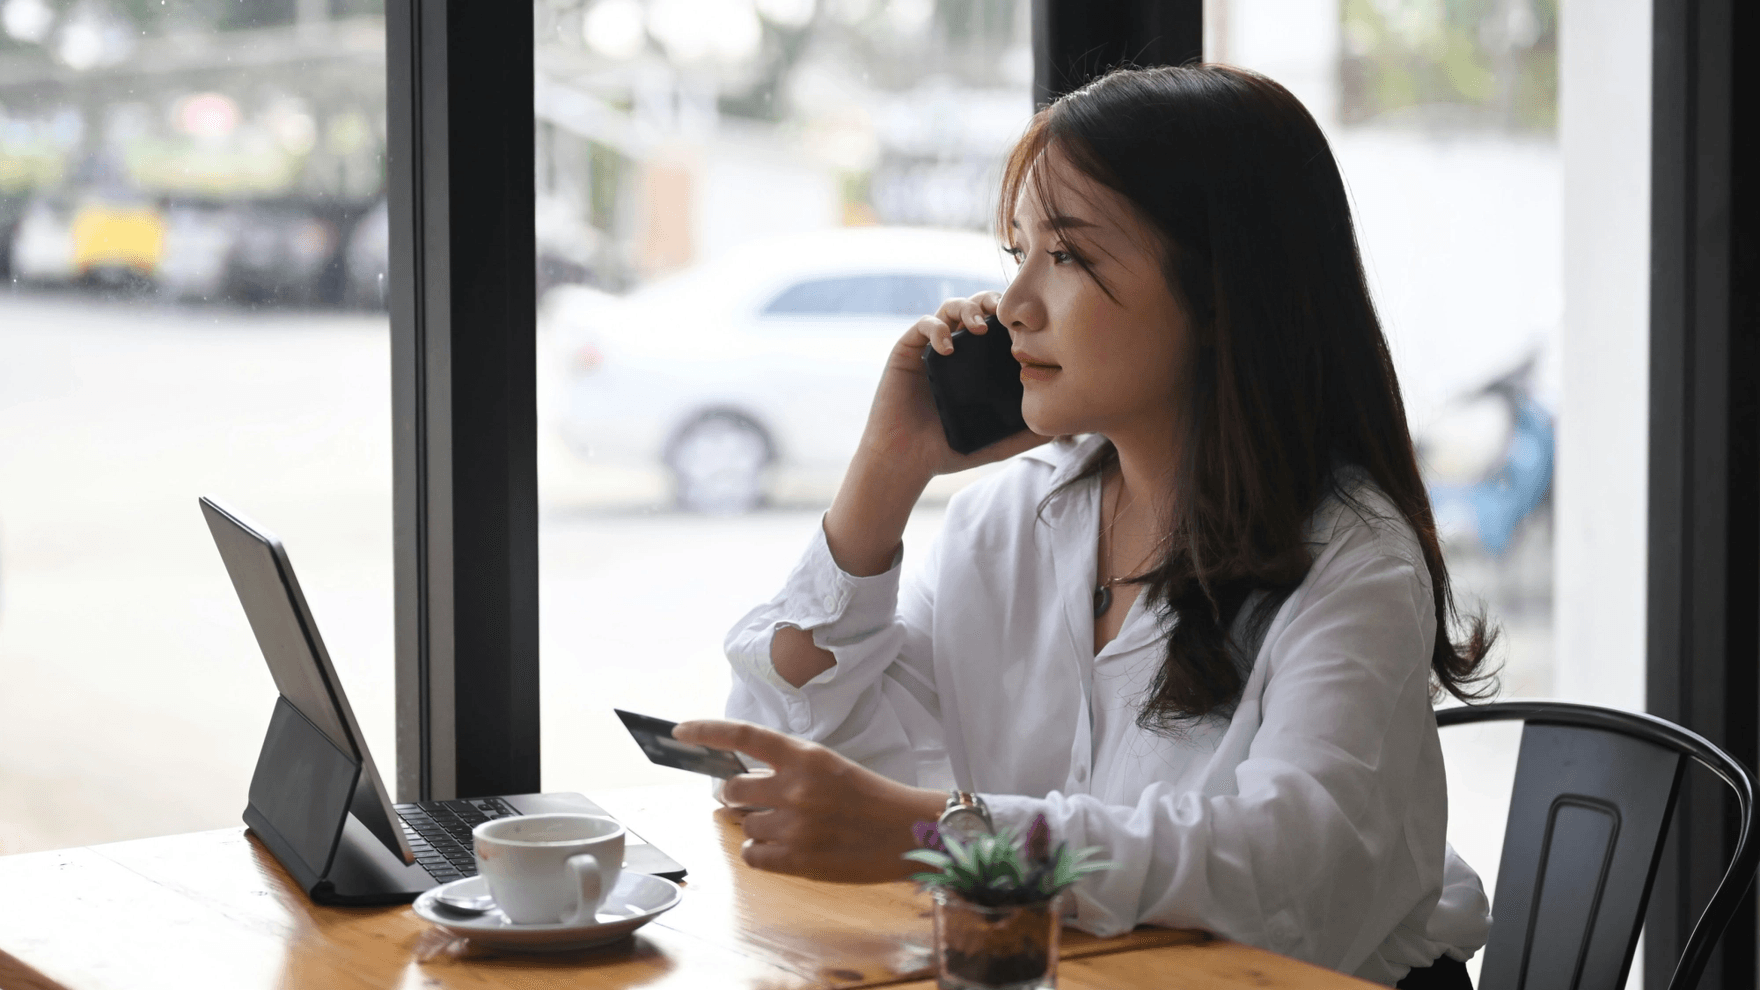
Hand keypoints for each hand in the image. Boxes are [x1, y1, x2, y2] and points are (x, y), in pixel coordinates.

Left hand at [673, 719, 944, 883]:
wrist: (907, 832)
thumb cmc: (871, 798)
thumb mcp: (830, 767)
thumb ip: (789, 769)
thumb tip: (742, 783)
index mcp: (806, 756)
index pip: (743, 736)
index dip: (706, 732)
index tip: (680, 732)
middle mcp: (795, 787)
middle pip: (732, 788)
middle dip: (737, 795)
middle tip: (755, 800)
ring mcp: (795, 825)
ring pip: (746, 825)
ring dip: (759, 826)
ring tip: (792, 827)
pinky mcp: (798, 859)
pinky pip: (753, 855)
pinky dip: (763, 853)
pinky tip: (787, 848)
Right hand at [861, 290, 1046, 480]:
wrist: (906, 459)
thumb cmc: (949, 449)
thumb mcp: (998, 442)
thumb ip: (1027, 434)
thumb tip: (1066, 428)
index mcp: (979, 363)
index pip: (1000, 326)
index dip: (1014, 319)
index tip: (1030, 327)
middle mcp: (957, 349)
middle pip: (978, 307)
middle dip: (993, 303)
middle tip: (1005, 315)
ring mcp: (932, 347)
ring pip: (952, 305)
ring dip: (968, 308)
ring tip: (979, 327)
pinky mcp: (908, 349)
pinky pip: (923, 324)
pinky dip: (937, 328)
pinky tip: (948, 348)